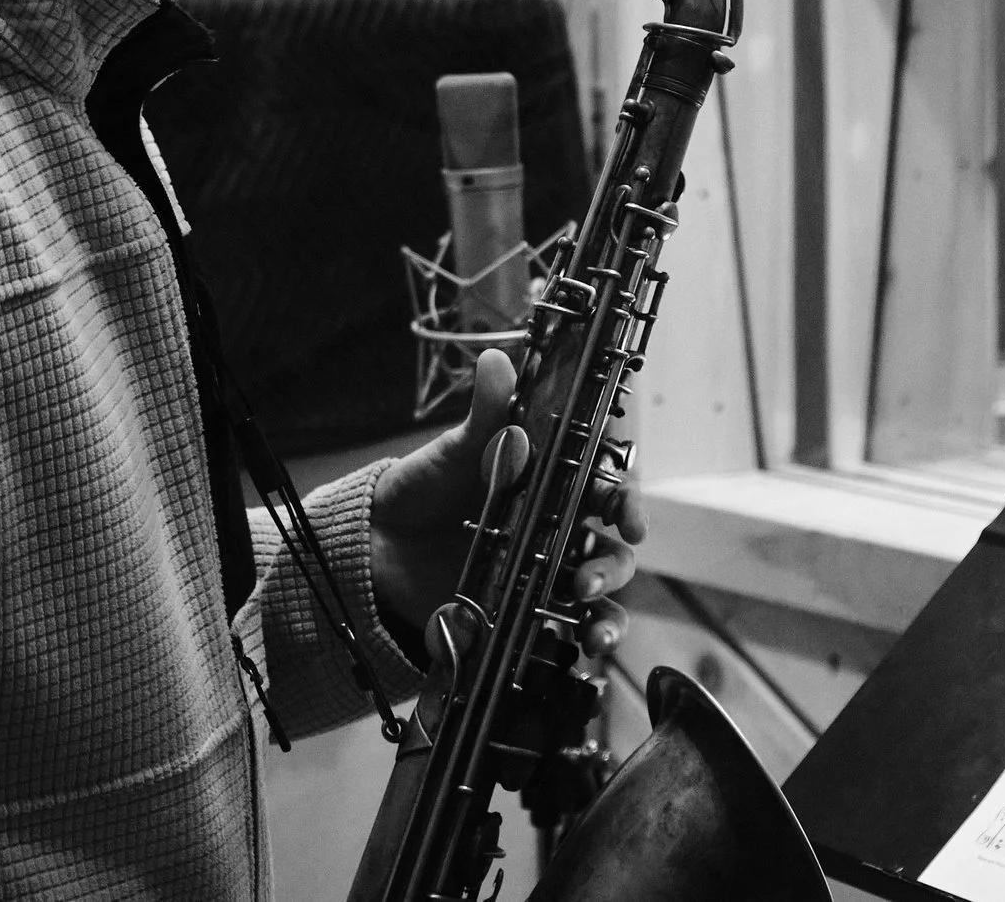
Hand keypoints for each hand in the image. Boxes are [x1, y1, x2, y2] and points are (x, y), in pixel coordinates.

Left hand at [369, 348, 645, 657]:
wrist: (379, 548)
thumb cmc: (425, 489)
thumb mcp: (456, 450)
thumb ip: (487, 413)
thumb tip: (496, 360)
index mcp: (550, 485)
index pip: (604, 488)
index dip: (625, 499)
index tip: (625, 516)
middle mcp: (556, 530)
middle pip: (611, 544)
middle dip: (613, 561)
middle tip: (586, 575)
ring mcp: (543, 573)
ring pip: (600, 590)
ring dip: (608, 605)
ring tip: (588, 614)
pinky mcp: (526, 610)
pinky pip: (570, 629)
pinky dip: (588, 636)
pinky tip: (584, 644)